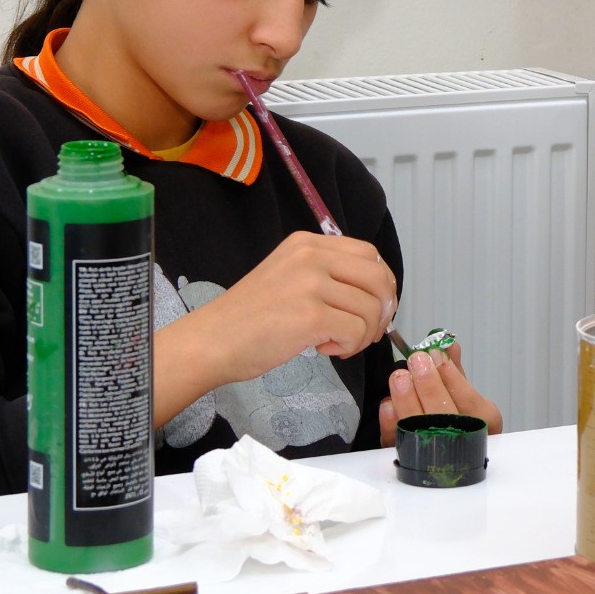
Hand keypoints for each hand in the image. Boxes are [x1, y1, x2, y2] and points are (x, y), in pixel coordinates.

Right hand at [155, 232, 396, 420]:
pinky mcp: (311, 315)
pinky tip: (325, 349)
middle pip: (379, 277)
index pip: (369, 254)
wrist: (212, 341)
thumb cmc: (247, 319)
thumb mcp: (287, 276)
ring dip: (363, 334)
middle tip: (366, 332)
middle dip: (383, 310)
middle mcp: (311, 256)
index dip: (381, 284)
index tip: (374, 307)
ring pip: (371, 309)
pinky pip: (357, 331)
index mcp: (307, 244)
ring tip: (336, 343)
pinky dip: (349, 347)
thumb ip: (325, 275)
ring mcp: (311, 284)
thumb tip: (373, 295)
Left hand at [378, 346, 504, 444]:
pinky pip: (398, 443)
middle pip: (446, 418)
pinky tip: (388, 404)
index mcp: (482, 424)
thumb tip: (449, 344)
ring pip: (421, 430)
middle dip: (430, 386)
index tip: (437, 355)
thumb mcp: (459, 392)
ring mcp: (434, 455)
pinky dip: (392, 423)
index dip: (453, 378)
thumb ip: (454, 369)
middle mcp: (462, 443)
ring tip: (400, 377)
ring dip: (408, 400)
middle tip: (417, 361)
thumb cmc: (453, 417)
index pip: (472, 404)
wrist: (437, 450)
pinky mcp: (407, 460)